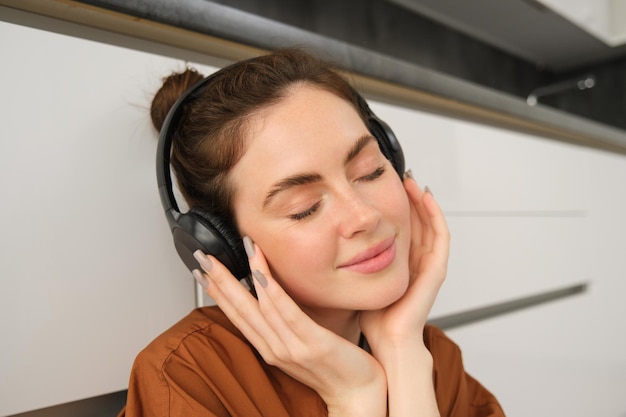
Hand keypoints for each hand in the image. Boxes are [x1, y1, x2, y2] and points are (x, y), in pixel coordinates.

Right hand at [193, 242, 386, 415]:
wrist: (359, 396)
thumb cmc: (335, 369)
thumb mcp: (301, 344)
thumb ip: (284, 325)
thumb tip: (273, 299)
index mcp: (270, 347)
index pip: (237, 315)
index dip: (217, 292)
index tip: (201, 271)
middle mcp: (275, 348)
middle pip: (241, 309)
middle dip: (219, 281)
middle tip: (200, 257)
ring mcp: (293, 347)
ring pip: (260, 307)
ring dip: (241, 278)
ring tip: (228, 254)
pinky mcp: (314, 343)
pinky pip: (289, 314)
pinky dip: (273, 293)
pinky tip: (260, 274)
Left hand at [360, 174, 449, 351]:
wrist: (388, 342)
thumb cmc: (373, 318)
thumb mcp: (358, 280)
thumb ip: (351, 261)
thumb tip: (326, 241)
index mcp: (401, 264)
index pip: (402, 227)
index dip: (395, 205)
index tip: (381, 185)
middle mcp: (416, 262)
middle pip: (417, 221)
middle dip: (409, 198)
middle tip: (398, 174)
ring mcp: (428, 265)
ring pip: (429, 223)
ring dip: (422, 200)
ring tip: (410, 180)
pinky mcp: (436, 271)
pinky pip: (440, 237)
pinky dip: (435, 215)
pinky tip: (425, 196)